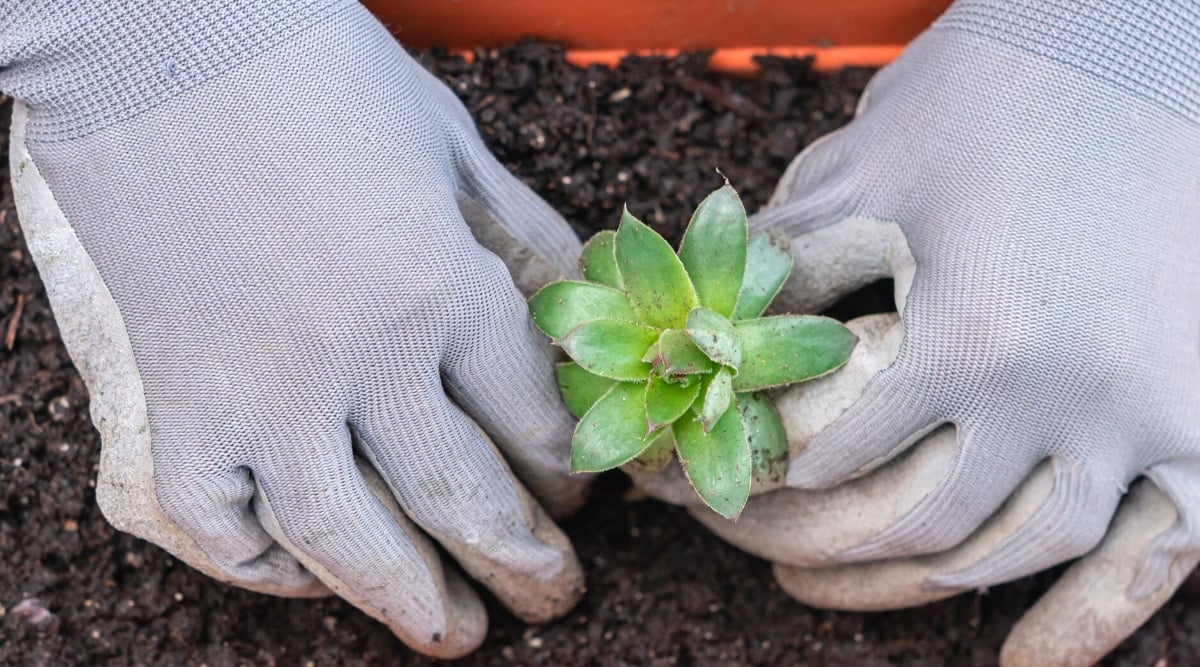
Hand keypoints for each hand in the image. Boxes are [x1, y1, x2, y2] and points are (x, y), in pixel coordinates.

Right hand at [6, 4, 585, 657]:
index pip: (535, 422)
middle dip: (523, 565)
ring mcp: (254, 390)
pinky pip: (218, 521)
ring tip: (455, 640)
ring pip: (346, 542)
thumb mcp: (451, 146)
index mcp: (439, 287)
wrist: (154, 37)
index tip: (585, 495)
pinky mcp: (174, 397)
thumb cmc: (317, 72)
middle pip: (463, 500)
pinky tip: (312, 577)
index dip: (574, 473)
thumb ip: (520, 240)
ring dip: (409, 603)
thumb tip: (581, 307)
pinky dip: (265, 567)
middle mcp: (356, 359)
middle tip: (553, 601)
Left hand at [633, 1, 1199, 662]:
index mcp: (967, 335)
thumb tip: (707, 335)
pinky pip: (1156, 553)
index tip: (727, 472)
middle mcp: (1063, 396)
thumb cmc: (997, 88)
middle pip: (920, 519)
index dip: (762, 470)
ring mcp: (1145, 414)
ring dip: (936, 578)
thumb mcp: (868, 169)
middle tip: (771, 549)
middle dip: (828, 545)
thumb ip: (784, 264)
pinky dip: (1089, 620)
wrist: (1145, 39)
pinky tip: (1025, 661)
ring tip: (872, 581)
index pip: (832, 452)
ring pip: (1025, 547)